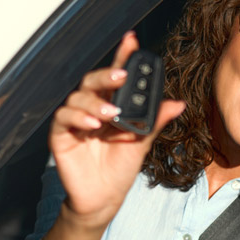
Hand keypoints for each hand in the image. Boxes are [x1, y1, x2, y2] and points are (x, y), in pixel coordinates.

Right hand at [49, 32, 184, 225]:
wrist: (104, 199)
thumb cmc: (120, 168)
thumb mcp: (142, 142)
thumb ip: (154, 121)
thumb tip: (178, 103)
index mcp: (112, 105)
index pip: (116, 77)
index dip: (122, 57)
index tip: (132, 40)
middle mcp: (91, 108)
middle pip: (93, 81)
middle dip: (106, 75)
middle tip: (120, 76)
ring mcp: (74, 121)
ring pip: (77, 97)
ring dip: (94, 102)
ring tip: (110, 115)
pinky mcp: (60, 135)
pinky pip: (63, 118)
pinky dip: (77, 117)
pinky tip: (92, 125)